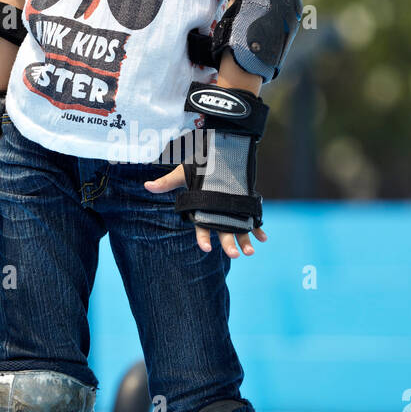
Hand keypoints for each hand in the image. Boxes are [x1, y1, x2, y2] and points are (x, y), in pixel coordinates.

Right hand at [144, 165, 267, 257]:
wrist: (220, 156)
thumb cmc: (201, 167)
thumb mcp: (184, 173)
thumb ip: (168, 182)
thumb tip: (147, 185)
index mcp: (203, 211)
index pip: (202, 228)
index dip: (203, 239)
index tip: (207, 248)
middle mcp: (218, 215)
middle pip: (222, 233)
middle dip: (228, 244)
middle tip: (235, 254)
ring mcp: (231, 212)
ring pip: (238, 231)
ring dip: (244, 242)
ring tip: (250, 252)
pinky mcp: (243, 207)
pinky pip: (252, 222)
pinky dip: (257, 230)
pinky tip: (263, 238)